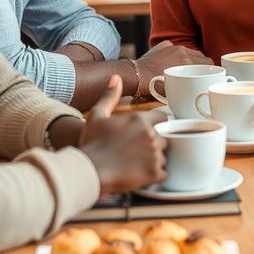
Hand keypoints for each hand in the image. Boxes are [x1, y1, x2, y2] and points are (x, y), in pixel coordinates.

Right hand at [78, 75, 166, 192]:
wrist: (89, 171)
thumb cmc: (91, 143)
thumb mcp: (97, 115)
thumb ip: (110, 96)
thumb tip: (116, 78)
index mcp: (141, 120)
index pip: (162, 118)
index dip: (155, 125)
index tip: (146, 132)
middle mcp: (151, 135)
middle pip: (164, 137)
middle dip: (155, 142)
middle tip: (139, 150)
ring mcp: (154, 154)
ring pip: (164, 155)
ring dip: (155, 159)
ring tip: (137, 163)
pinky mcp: (153, 173)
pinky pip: (163, 173)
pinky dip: (156, 175)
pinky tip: (142, 175)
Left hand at [138, 41, 212, 93]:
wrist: (135, 75)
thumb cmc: (153, 87)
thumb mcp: (175, 91)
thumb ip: (190, 86)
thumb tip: (199, 90)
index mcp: (187, 62)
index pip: (208, 62)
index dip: (212, 69)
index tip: (212, 75)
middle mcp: (182, 51)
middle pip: (201, 56)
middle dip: (203, 65)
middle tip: (202, 74)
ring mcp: (173, 46)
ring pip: (190, 51)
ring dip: (192, 59)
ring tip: (188, 69)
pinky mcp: (165, 45)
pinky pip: (177, 48)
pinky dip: (178, 54)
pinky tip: (173, 63)